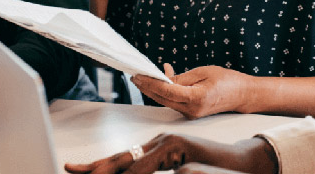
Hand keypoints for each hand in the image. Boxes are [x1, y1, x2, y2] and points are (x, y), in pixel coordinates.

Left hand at [64, 133, 277, 173]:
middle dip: (94, 169)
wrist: (245, 167)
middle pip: (120, 160)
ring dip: (109, 172)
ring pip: (132, 165)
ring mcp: (171, 145)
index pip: (121, 161)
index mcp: (157, 151)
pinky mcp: (182, 151)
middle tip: (69, 171)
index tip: (73, 170)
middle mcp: (160, 143)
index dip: (95, 167)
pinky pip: (152, 167)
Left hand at [132, 64, 254, 118]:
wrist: (242, 94)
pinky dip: (166, 90)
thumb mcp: (203, 72)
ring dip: (155, 89)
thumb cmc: (226, 80)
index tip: (139, 75)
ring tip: (144, 76)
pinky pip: (174, 101)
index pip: (166, 91)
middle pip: (162, 98)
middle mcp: (191, 110)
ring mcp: (191, 113)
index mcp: (195, 98)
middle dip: (147, 87)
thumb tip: (163, 79)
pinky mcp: (191, 112)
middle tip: (135, 75)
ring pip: (166, 101)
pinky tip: (165, 77)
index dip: (150, 82)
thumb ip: (182, 77)